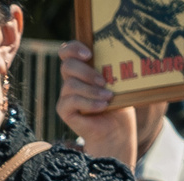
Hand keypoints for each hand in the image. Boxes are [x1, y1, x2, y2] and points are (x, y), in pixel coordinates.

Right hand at [54, 41, 139, 165]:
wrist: (116, 129)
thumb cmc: (119, 102)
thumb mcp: (117, 81)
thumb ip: (110, 67)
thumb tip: (116, 55)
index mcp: (82, 68)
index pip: (67, 52)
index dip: (73, 48)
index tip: (89, 54)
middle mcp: (71, 80)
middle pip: (67, 66)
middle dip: (86, 72)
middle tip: (103, 81)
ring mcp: (66, 95)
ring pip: (70, 85)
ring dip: (91, 90)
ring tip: (108, 97)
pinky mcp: (64, 110)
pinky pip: (71, 101)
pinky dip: (89, 103)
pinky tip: (103, 106)